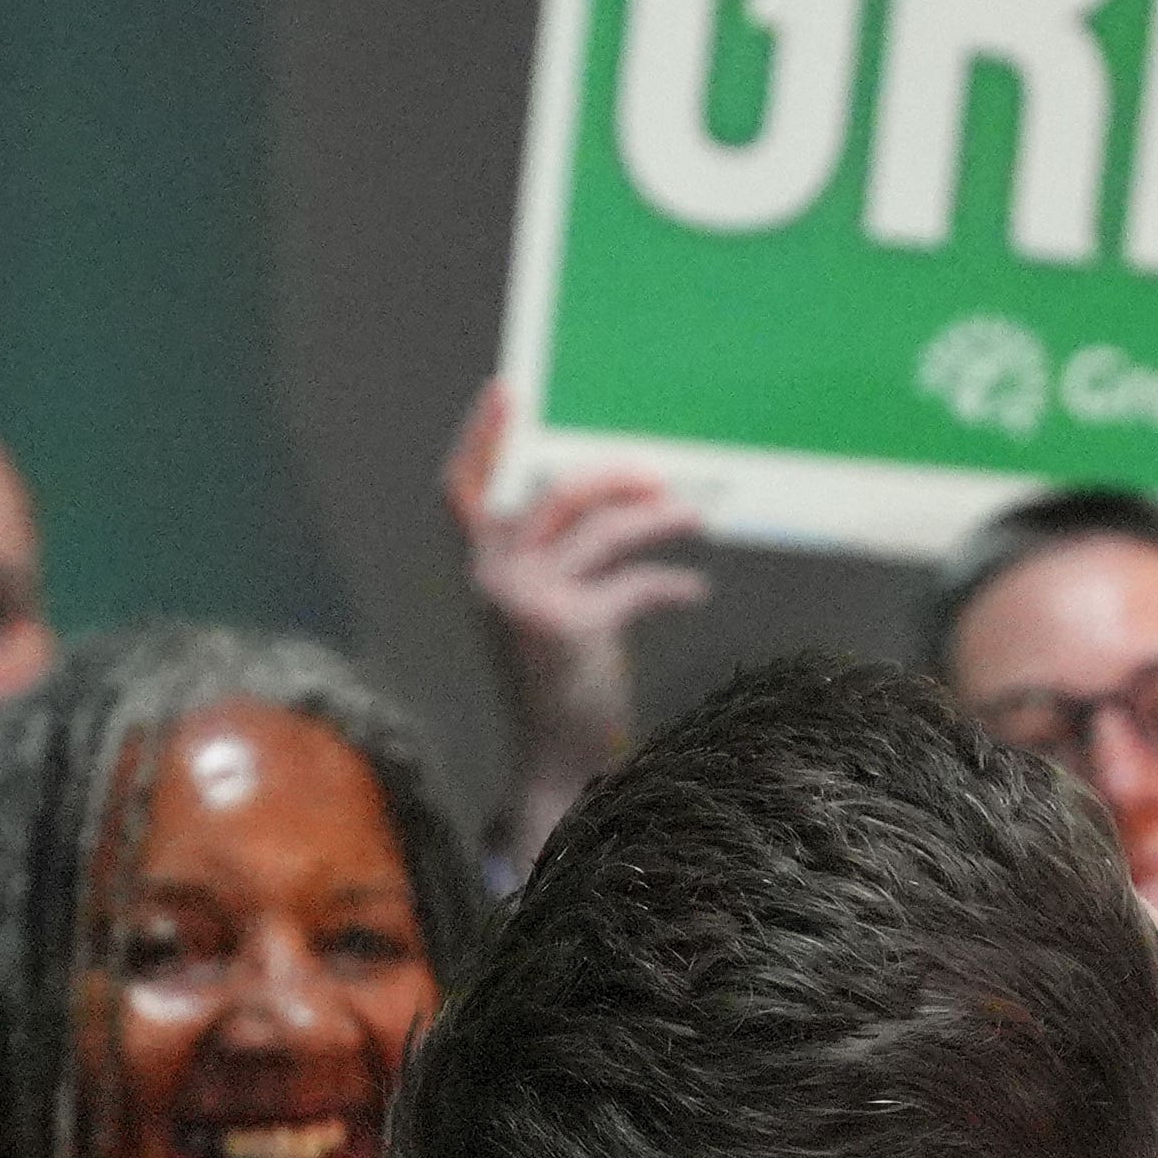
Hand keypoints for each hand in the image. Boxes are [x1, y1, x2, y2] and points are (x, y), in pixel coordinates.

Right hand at [447, 379, 705, 854]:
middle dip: (615, 476)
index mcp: (482, 569)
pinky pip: (633, 583)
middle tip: (661, 476)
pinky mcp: (568, 628)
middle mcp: (493, 579)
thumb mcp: (547, 612)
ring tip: (693, 518)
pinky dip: (670, 583)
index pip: (464, 489)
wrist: (558, 768)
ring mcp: (527, 602)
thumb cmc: (562, 684)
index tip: (507, 390)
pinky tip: (692, 590)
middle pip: (555, 494)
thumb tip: (616, 496)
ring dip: (656, 519)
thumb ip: (555, 560)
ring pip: (602, 530)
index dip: (482, 437)